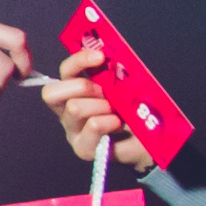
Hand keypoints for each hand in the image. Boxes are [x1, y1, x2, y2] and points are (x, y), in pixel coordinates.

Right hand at [39, 38, 139, 170]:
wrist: (150, 141)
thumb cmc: (135, 111)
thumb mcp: (123, 87)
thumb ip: (113, 73)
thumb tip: (112, 56)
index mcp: (74, 92)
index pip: (65, 72)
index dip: (78, 61)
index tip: (101, 57)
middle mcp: (66, 111)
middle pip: (54, 92)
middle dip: (83, 87)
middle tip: (105, 93)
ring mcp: (73, 132)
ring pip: (74, 107)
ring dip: (100, 105)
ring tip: (116, 113)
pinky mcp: (83, 149)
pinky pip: (92, 125)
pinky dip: (109, 121)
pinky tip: (119, 125)